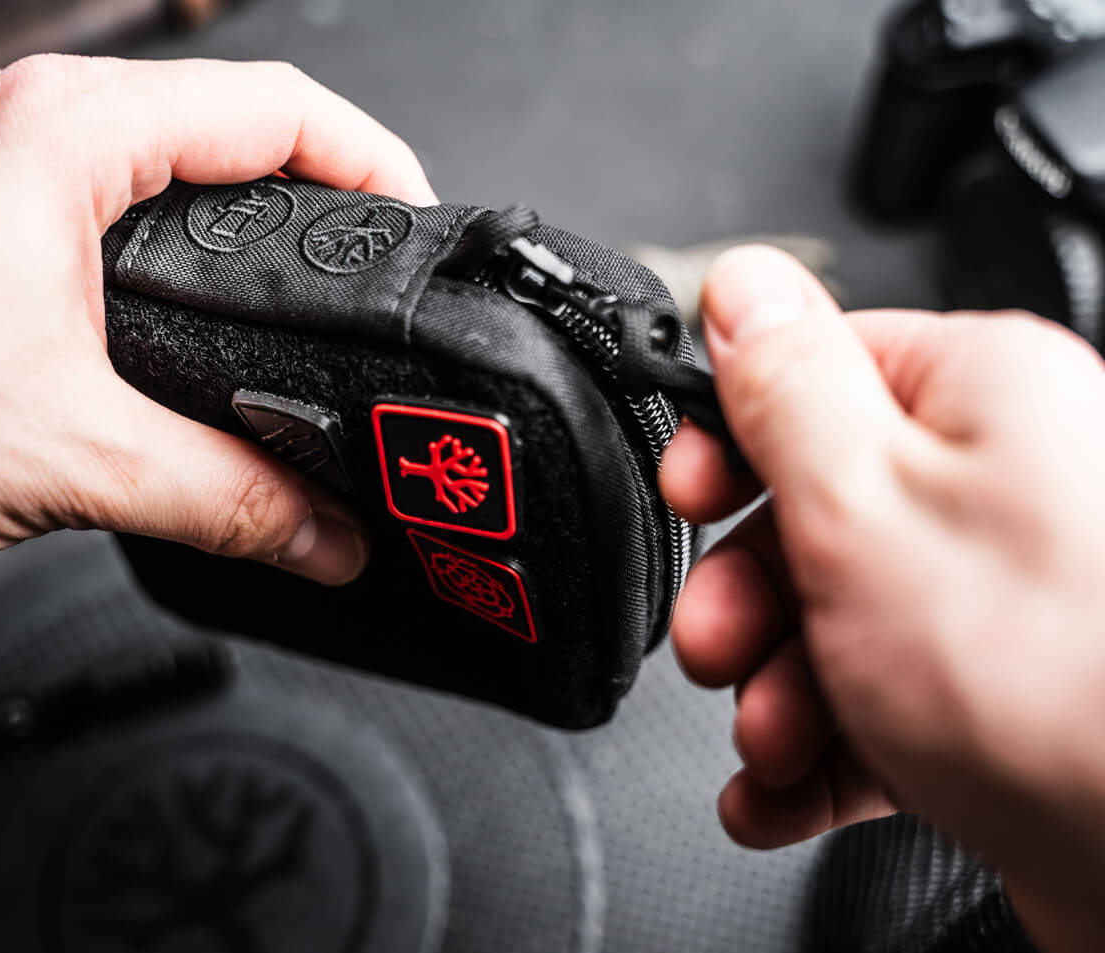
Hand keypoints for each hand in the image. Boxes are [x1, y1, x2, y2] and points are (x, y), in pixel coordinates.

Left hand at [0, 56, 435, 578]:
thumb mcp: (72, 459)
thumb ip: (228, 498)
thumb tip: (327, 534)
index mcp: (65, 136)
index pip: (277, 107)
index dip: (375, 162)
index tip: (419, 228)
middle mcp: (31, 125)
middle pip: (235, 117)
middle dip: (326, 185)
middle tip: (379, 263)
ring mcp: (0, 160)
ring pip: (174, 153)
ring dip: (253, 209)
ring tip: (310, 283)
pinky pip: (120, 193)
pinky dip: (186, 237)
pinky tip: (205, 305)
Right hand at [662, 246, 1104, 952]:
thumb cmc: (1054, 683)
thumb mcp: (860, 502)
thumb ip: (786, 385)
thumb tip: (744, 286)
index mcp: (983, 400)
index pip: (818, 374)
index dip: (734, 440)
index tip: (690, 493)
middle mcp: (1005, 487)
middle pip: (818, 512)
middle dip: (747, 596)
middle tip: (716, 645)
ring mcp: (1004, 598)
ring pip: (839, 619)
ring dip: (777, 689)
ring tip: (770, 744)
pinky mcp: (999, 695)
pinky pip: (880, 698)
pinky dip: (819, 748)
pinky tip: (783, 790)